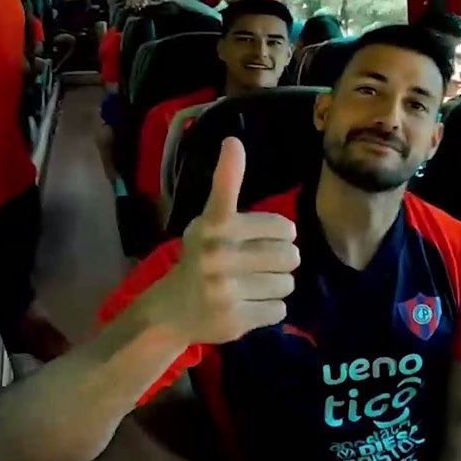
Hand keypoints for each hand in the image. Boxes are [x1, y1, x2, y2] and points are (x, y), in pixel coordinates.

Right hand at [152, 137, 299, 344]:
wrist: (170, 311)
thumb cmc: (200, 259)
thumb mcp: (208, 221)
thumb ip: (226, 185)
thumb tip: (234, 142)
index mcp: (213, 225)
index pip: (250, 207)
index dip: (276, 224)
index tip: (245, 176)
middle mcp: (217, 253)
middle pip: (290, 254)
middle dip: (282, 259)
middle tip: (260, 263)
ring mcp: (225, 288)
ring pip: (287, 283)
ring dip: (276, 284)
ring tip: (251, 285)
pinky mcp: (235, 319)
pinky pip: (279, 309)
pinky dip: (269, 308)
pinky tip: (247, 305)